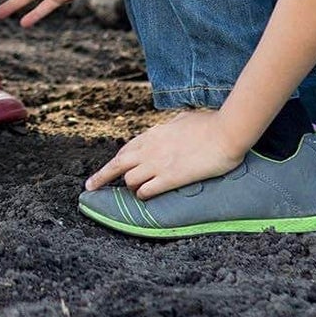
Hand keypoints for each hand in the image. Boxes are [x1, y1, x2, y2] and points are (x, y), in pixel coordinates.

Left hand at [86, 108, 248, 199]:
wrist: (226, 131)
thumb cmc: (209, 123)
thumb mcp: (181, 119)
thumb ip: (170, 127)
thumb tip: (170, 127)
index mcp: (152, 134)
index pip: (124, 150)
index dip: (115, 162)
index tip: (106, 171)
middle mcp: (150, 148)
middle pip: (117, 164)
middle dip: (102, 177)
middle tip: (89, 187)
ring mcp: (159, 163)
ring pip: (129, 179)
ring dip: (131, 187)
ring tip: (136, 192)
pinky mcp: (171, 178)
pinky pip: (146, 190)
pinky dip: (143, 195)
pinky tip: (145, 197)